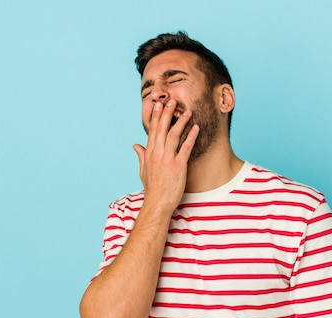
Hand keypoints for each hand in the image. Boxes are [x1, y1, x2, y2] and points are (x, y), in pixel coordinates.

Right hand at [133, 99, 199, 213]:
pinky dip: (191, 137)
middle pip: (162, 129)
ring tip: (187, 111)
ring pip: (173, 135)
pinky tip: (196, 128)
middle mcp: (157, 154)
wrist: (158, 203)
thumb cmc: (152, 188)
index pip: (152, 131)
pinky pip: (186, 148)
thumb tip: (135, 145)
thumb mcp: (143, 171)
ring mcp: (168, 159)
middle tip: (172, 101)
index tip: (158, 105)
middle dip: (167, 113)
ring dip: (181, 122)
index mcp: (149, 153)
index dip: (155, 116)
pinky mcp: (179, 166)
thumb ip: (141, 156)